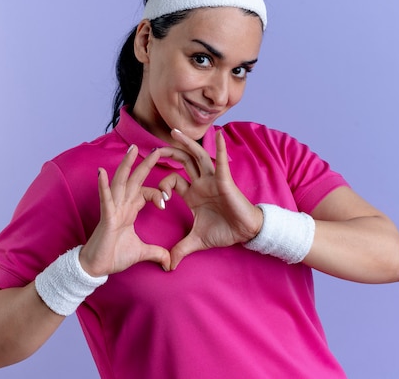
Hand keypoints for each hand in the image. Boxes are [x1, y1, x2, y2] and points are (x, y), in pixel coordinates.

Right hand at [79, 145, 170, 275]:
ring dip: (126, 166)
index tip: (165, 204)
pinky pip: (105, 199)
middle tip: (157, 148)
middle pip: (135, 180)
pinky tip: (101, 172)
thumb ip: (157, 253)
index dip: (157, 194)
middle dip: (145, 164)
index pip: (146, 193)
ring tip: (132, 150)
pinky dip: (103, 185)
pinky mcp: (106, 217)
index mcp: (129, 210)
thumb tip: (170, 262)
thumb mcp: (142, 253)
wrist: (97, 268)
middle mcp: (121, 205)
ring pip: (120, 182)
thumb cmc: (115, 256)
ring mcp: (113, 209)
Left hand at [159, 129, 263, 269]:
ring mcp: (212, 179)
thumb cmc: (224, 231)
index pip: (172, 180)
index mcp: (192, 193)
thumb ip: (181, 250)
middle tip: (154, 148)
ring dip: (187, 143)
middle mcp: (201, 182)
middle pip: (182, 162)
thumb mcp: (197, 241)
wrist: (245, 233)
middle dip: (169, 153)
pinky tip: (218, 135)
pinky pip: (221, 162)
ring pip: (197, 156)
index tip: (159, 199)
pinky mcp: (225, 181)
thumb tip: (168, 266)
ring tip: (175, 132)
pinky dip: (220, 149)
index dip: (162, 185)